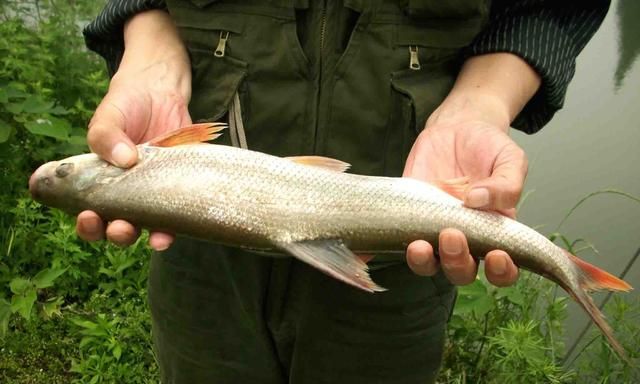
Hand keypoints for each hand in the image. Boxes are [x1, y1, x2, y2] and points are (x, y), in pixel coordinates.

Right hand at [76, 10, 190, 250]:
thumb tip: (124, 160)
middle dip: (118, 234)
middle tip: (120, 227)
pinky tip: (178, 228)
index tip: (88, 216)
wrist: (162, 91)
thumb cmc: (126, 106)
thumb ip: (105, 136)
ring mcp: (156, 192)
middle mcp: (127, 193)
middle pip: (120, 228)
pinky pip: (180, 212)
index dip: (88, 225)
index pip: (90, 214)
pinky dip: (179, 224)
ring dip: (152, 238)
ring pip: (151, 227)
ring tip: (155, 239)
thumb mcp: (108, 117)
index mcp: (101, 183)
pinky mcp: (181, 186)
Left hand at [402, 53, 539, 286]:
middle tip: (452, 235)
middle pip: (461, 271)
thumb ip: (506, 184)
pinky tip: (382, 242)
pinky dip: (388, 245)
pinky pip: (397, 239)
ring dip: (423, 261)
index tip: (497, 256)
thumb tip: (478, 201)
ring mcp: (434, 230)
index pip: (502, 269)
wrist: (458, 128)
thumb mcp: (509, 160)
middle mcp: (465, 239)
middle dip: (457, 262)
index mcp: (495, 232)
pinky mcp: (408, 217)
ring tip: (419, 245)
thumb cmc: (489, 149)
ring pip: (429, 263)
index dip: (501, 272)